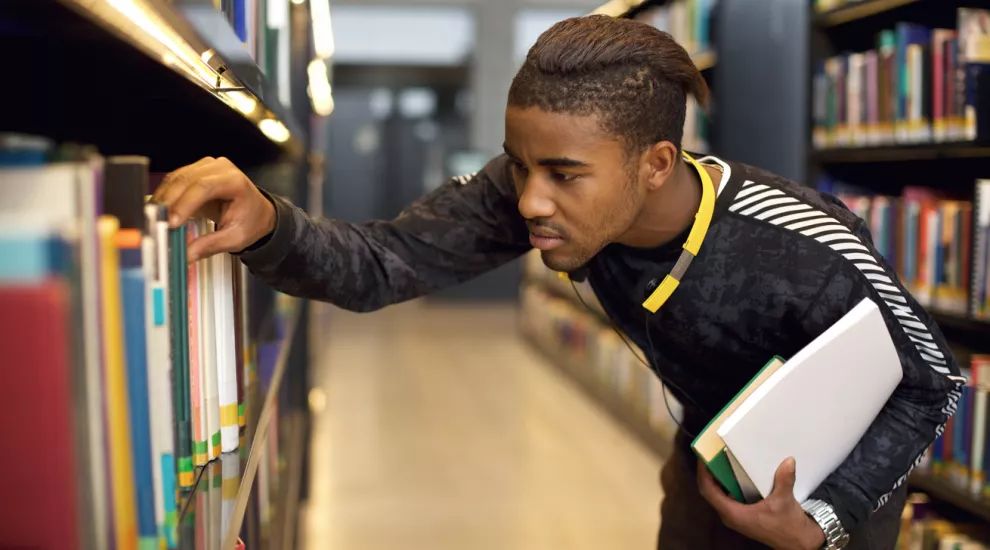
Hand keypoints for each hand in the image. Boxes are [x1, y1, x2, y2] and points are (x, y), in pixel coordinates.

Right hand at [151, 156, 275, 262]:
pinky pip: (174, 180)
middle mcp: (220, 168)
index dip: (185, 204)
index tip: (172, 223)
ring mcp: (206, 167)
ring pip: (176, 178)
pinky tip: (159, 210)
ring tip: (154, 219)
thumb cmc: (251, 221)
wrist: (257, 212)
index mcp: (235, 182)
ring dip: (163, 198)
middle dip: (169, 202)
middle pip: (186, 179)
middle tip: (156, 223)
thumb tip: (186, 255)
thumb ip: (210, 245)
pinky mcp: (195, 171)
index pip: (204, 187)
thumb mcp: (235, 238)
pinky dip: (165, 195)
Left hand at [698, 457, 825, 549]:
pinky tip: (734, 472)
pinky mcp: (742, 515)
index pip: (708, 491)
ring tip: (719, 459)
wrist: (797, 542)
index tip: (703, 457)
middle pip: (710, 492)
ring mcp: (735, 516)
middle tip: (711, 454)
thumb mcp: (784, 500)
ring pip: (718, 495)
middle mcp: (730, 516)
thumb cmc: (787, 525)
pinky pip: (727, 497)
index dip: (703, 473)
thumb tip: (788, 461)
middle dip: (708, 473)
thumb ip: (784, 480)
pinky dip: (727, 484)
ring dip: (717, 478)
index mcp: (734, 513)